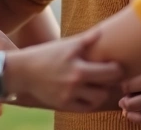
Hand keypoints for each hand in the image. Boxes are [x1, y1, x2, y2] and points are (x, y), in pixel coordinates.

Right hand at [8, 29, 123, 112]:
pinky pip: (86, 107)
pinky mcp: (63, 105)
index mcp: (79, 67)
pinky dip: (90, 102)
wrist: (23, 71)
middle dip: (111, 82)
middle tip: (109, 77)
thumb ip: (86, 39)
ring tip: (99, 85)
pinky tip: (89, 94)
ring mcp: (69, 95)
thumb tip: (102, 31)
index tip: (115, 66)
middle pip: (106, 88)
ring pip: (98, 99)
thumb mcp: (66, 44)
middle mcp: (75, 83)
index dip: (117, 69)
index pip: (110, 72)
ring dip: (101, 93)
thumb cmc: (46, 54)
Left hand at [118, 63, 140, 125]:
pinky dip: (140, 120)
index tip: (126, 82)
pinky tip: (138, 115)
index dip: (124, 83)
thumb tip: (137, 61)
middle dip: (125, 99)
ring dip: (130, 111)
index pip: (128, 82)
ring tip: (128, 108)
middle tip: (125, 97)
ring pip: (138, 114)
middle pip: (130, 100)